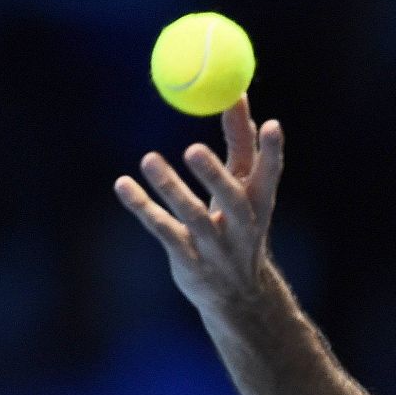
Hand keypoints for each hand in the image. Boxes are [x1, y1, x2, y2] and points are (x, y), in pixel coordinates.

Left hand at [113, 94, 284, 312]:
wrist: (238, 297)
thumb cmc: (239, 229)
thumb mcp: (246, 192)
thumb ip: (243, 147)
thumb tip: (238, 97)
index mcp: (261, 206)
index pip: (270, 175)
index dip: (272, 151)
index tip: (272, 124)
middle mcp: (243, 228)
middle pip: (232, 201)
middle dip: (215, 176)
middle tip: (193, 149)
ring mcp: (216, 248)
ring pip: (194, 217)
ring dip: (171, 188)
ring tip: (149, 159)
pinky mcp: (189, 261)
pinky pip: (163, 230)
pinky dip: (142, 207)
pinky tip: (123, 185)